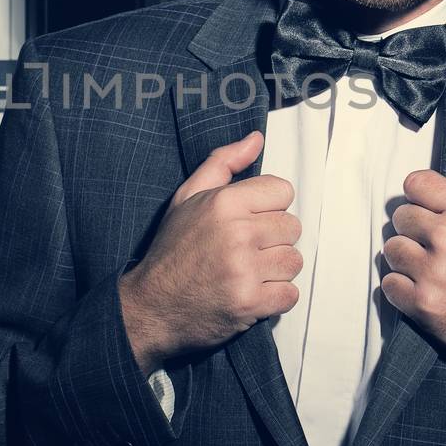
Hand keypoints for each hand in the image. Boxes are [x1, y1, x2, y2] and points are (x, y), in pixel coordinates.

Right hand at [118, 130, 303, 374]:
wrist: (151, 306)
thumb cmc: (172, 251)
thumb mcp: (187, 197)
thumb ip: (223, 163)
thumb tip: (256, 140)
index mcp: (224, 203)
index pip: (283, 191)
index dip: (268, 207)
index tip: (249, 221)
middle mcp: (237, 233)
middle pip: (292, 227)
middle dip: (272, 239)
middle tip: (245, 250)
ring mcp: (245, 270)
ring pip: (293, 261)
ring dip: (275, 270)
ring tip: (248, 272)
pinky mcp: (251, 303)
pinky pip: (290, 294)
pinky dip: (275, 298)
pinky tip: (251, 293)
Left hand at [381, 125, 445, 416]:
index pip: (414, 183)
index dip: (423, 199)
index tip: (436, 214)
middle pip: (399, 216)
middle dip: (415, 230)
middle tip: (439, 247)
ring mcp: (433, 272)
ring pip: (391, 248)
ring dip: (406, 259)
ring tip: (435, 270)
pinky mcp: (421, 304)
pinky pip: (388, 283)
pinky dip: (402, 289)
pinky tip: (428, 290)